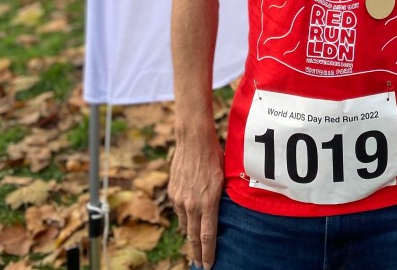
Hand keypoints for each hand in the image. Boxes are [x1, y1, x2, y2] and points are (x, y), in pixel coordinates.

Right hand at [168, 128, 223, 269]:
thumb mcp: (224, 179)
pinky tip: (189, 219)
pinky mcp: (173, 192)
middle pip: (194, 236)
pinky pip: (179, 210)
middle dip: (197, 252)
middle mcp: (192, 204)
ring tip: (195, 244)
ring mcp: (180, 199)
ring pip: (185, 224)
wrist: (193, 140)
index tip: (208, 266)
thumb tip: (223, 211)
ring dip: (190, 234)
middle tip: (199, 263)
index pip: (208, 236)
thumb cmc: (214, 156)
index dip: (208, 253)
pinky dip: (185, 217)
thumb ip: (220, 198)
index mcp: (208, 202)